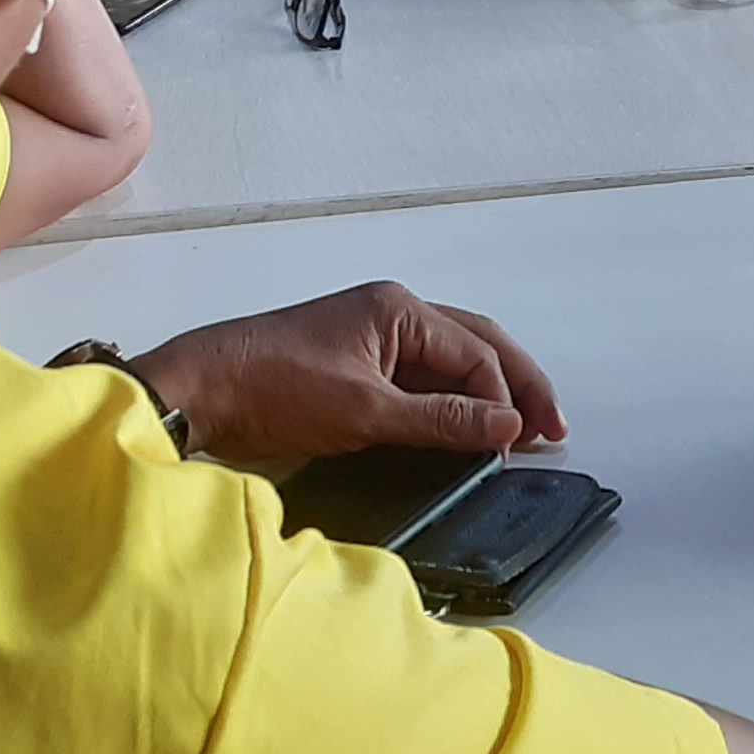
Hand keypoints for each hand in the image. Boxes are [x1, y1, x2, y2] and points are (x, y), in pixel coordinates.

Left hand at [129, 281, 564, 472]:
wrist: (200, 393)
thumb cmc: (277, 391)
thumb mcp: (366, 411)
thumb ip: (441, 420)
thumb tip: (508, 425)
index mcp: (398, 309)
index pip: (476, 352)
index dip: (507, 397)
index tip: (527, 443)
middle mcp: (392, 315)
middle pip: (474, 347)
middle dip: (516, 387)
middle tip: (554, 433)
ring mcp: (371, 342)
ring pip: (448, 366)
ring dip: (485, 399)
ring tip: (520, 436)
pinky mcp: (353, 371)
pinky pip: (417, 384)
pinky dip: (448, 408)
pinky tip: (466, 436)